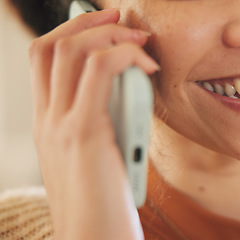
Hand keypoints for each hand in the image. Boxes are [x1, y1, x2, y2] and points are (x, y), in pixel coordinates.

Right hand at [29, 9, 158, 239]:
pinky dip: (123, 56)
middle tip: (129, 24)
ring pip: (70, 50)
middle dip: (91, 22)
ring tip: (141, 45)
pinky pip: (97, 71)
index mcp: (49, 124)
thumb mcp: (100, 155)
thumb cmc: (104, 203)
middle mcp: (46, 120)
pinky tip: (147, 69)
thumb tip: (130, 88)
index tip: (110, 23)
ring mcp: (60, 126)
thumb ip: (104, 121)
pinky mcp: (82, 135)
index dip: (74, 30)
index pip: (44, 58)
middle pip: (52, 45)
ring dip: (110, 35)